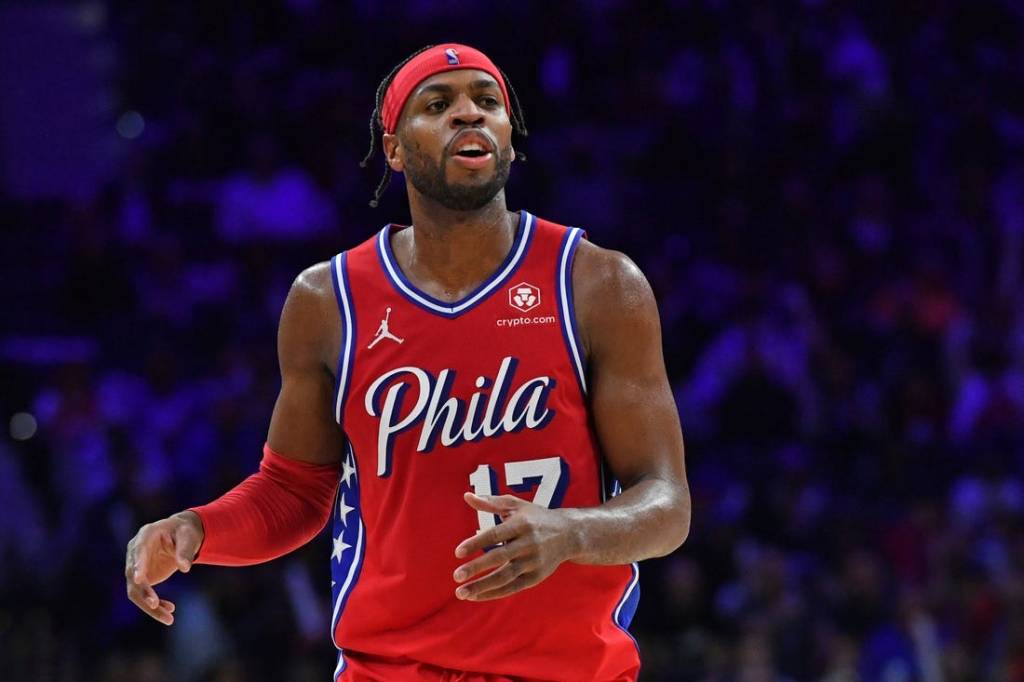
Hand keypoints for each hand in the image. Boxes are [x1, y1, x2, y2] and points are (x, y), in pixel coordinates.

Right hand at [124, 511, 203, 624]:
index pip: (138, 551)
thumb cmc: (184, 532)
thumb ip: (185, 550)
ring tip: (168, 618)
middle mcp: (135, 551)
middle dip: (144, 592)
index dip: (138, 565)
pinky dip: (156, 604)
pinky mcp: (143, 577)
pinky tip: (170, 610)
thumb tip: (185, 568)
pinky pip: (144, 594)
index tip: (140, 579)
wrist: (182, 535)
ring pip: (136, 590)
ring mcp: (137, 566)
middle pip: (133, 575)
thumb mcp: (188, 536)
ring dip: (149, 605)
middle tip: (155, 604)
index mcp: (146, 535)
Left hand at [452, 493, 578, 601]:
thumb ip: (490, 502)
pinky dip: (493, 593)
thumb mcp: (516, 506)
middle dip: (477, 568)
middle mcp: (529, 544)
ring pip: (505, 577)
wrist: (569, 535)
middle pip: (500, 557)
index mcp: (522, 524)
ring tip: (461, 593)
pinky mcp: (536, 577)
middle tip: (456, 575)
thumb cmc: (535, 517)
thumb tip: (466, 496)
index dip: (476, 543)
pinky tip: (476, 596)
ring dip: (482, 586)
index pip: (496, 534)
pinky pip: (512, 588)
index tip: (457, 552)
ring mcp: (534, 562)